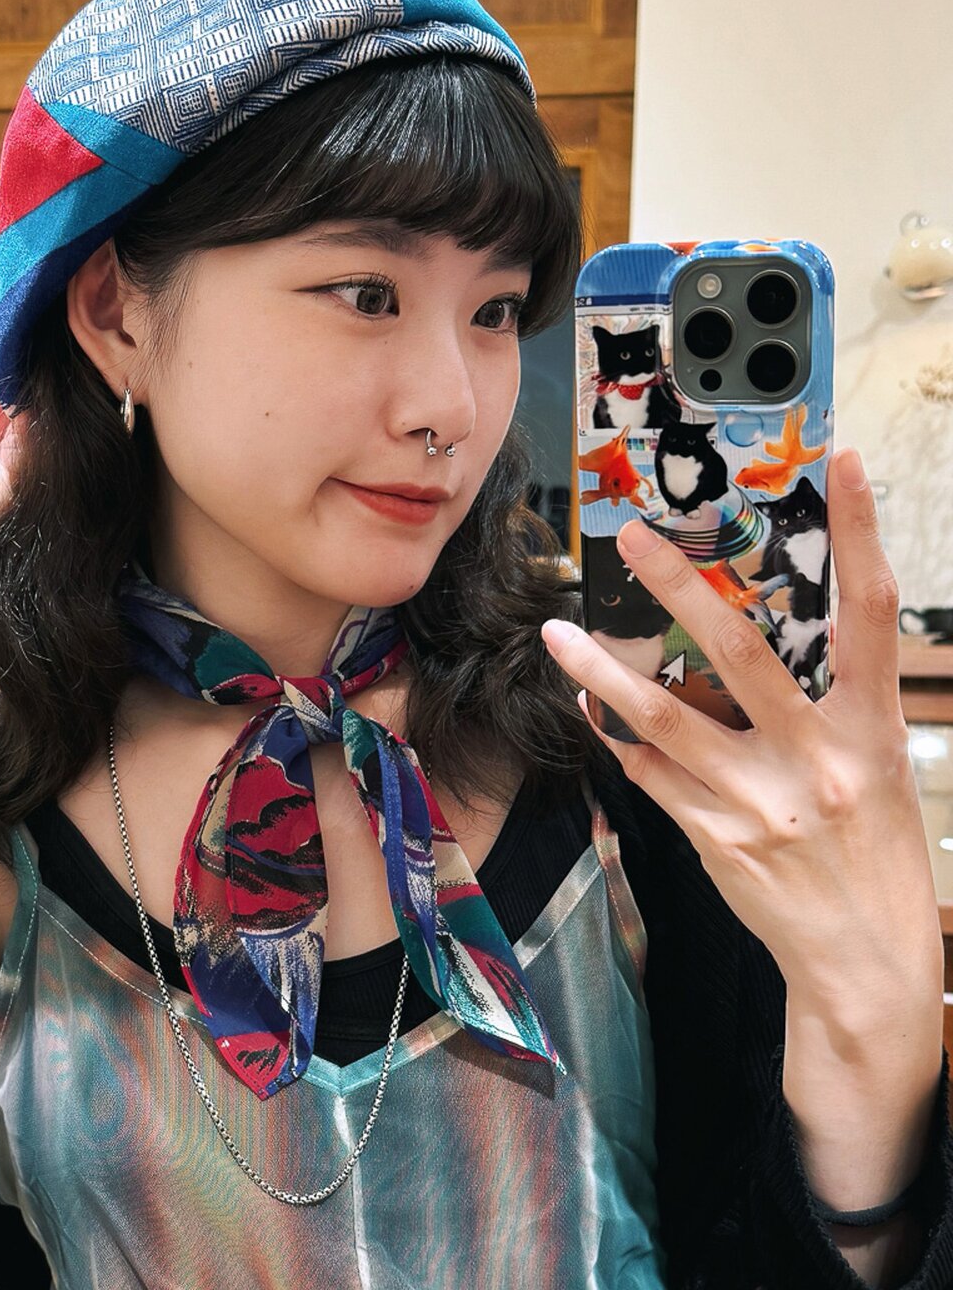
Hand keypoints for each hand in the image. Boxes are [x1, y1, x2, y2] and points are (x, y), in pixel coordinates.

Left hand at [539, 446, 940, 1001]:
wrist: (866, 964)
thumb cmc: (874, 855)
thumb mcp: (873, 769)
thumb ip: (825, 707)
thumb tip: (743, 649)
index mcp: (873, 730)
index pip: (871, 614)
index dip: (861, 534)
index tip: (841, 466)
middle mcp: (816, 760)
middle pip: (740, 652)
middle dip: (682, 587)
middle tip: (632, 536)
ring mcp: (758, 801)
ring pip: (664, 719)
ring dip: (603, 672)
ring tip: (558, 632)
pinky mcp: (713, 836)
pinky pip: (651, 773)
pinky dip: (622, 738)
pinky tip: (594, 711)